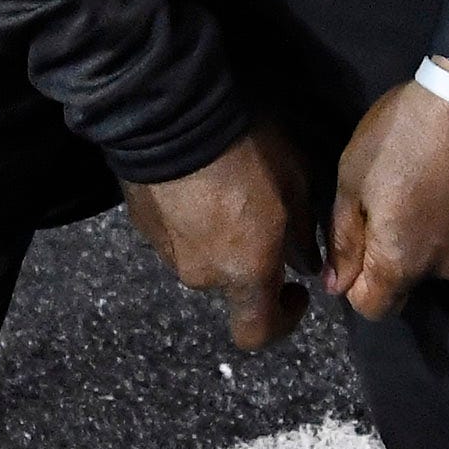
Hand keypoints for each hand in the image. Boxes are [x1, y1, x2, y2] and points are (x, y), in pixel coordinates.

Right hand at [123, 124, 314, 349]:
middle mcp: (202, 274)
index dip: (281, 322)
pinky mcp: (143, 225)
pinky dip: (189, 219)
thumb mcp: (295, 182)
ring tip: (224, 191)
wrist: (172, 116)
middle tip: (261, 216)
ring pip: (201, 256)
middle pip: (230, 283)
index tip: (295, 290)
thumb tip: (305, 261)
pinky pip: (175, 232)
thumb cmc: (246, 152)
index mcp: (245, 271)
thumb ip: (301, 232)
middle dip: (249, 259)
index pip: (257, 332)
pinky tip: (196, 182)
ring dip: (216, 238)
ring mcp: (166, 251)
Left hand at [327, 82, 448, 321]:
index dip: (356, 285)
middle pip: (412, 280)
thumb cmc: (405, 134)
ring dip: (436, 235)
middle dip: (397, 253)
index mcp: (402, 263)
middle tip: (395, 199)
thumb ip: (343, 240)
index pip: (373, 308)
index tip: (357, 246)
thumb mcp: (353, 180)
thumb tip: (336, 284)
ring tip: (434, 184)